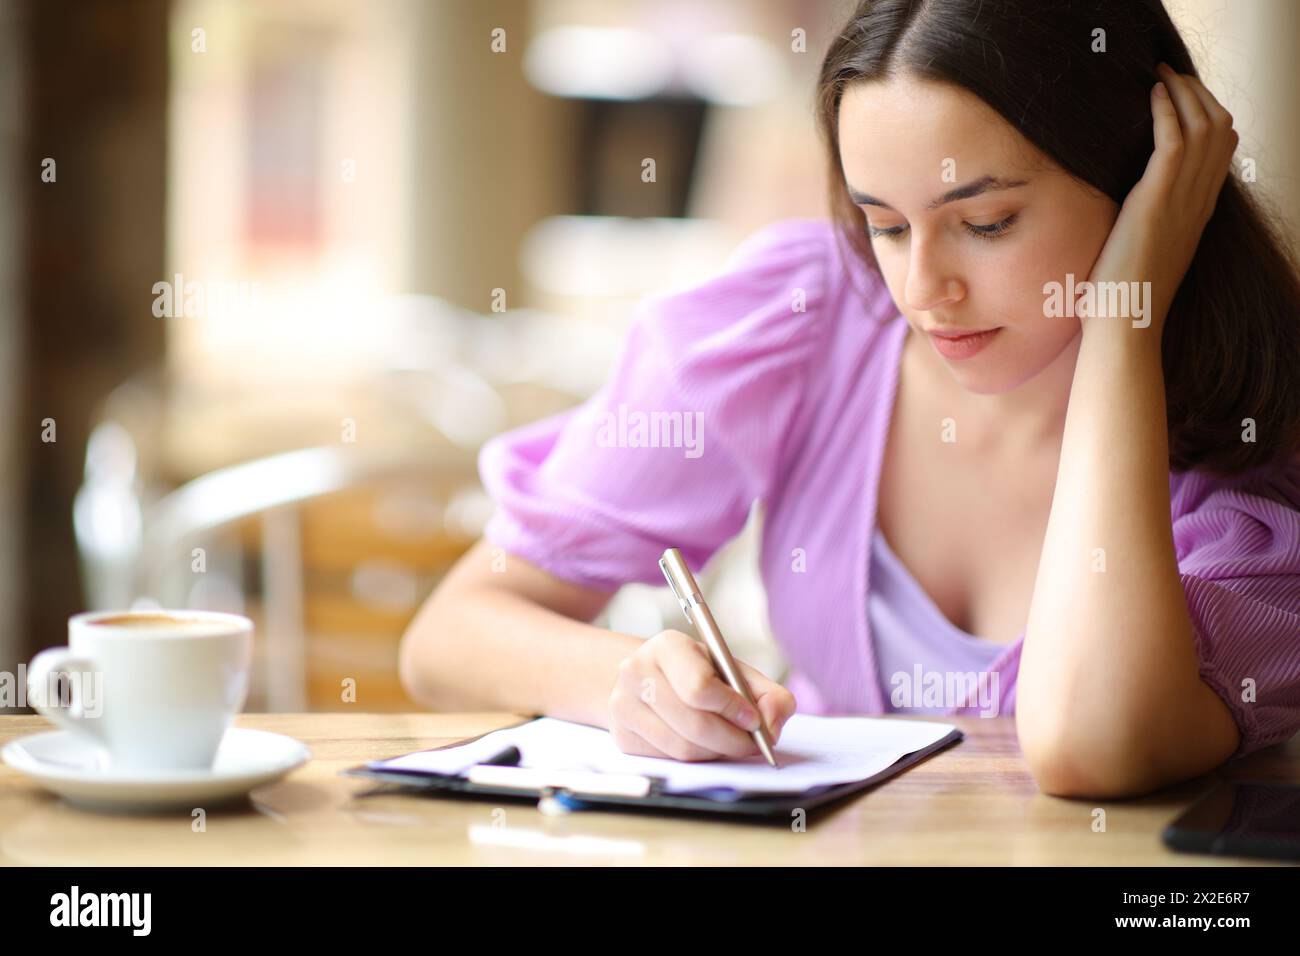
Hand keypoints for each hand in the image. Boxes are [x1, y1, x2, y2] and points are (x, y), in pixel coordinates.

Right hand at [608, 629, 796, 760]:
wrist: (651, 677)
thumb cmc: (700, 673)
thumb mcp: (735, 671)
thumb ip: (768, 694)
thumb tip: (772, 727)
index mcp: (667, 646)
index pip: (699, 687)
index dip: (732, 709)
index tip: (753, 720)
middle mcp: (636, 672)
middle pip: (692, 723)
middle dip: (731, 740)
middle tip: (752, 744)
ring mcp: (623, 705)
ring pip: (681, 748)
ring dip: (715, 753)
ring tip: (730, 744)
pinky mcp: (622, 736)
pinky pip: (667, 760)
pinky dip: (694, 760)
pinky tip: (704, 746)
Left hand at [1083, 63, 1237, 337]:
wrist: (1124, 324)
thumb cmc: (1123, 299)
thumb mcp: (1145, 253)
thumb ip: (1149, 225)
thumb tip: (1131, 214)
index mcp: (1198, 213)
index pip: (1221, 149)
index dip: (1206, 115)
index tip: (1182, 97)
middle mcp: (1199, 202)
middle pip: (1220, 129)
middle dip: (1199, 95)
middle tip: (1171, 78)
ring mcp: (1182, 201)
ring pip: (1204, 127)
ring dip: (1184, 94)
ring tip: (1161, 77)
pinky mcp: (1156, 202)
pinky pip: (1173, 143)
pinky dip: (1166, 112)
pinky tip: (1151, 97)